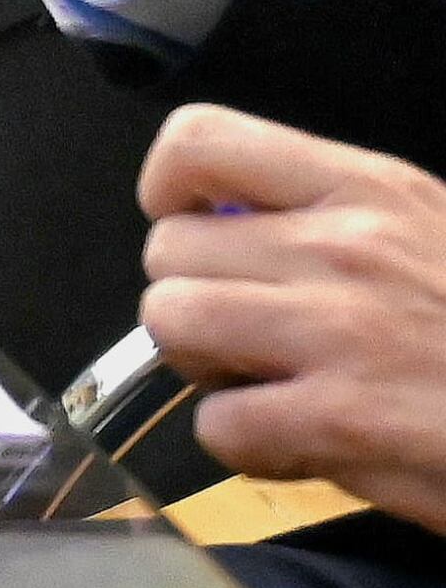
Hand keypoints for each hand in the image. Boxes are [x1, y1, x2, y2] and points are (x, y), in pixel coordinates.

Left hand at [138, 103, 445, 532]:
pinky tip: (304, 446)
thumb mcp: (430, 235)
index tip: (198, 229)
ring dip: (206, 366)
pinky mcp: (342, 421)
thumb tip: (221, 221)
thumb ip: (331, 217)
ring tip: (268, 384)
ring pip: (172, 323)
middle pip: (167, 250)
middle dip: (195, 297)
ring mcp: (339, 332)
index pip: (202, 140)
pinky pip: (218, 425)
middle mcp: (343, 247)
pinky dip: (247, 446)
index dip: (171, 190)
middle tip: (253, 335)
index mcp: (368, 189)